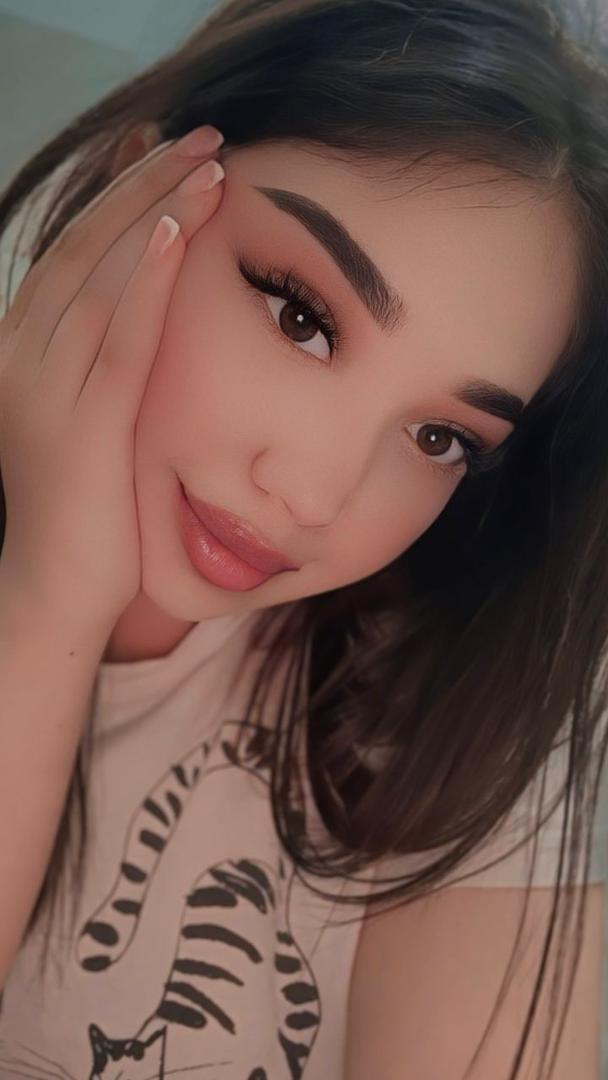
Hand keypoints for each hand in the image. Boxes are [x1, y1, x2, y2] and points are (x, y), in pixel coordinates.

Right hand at [0, 125, 225, 632]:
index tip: (166, 153)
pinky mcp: (82, 422)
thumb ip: (107, 364)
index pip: (74, 251)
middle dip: (143, 184)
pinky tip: (176, 231)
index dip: (120, 196)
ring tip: (208, 165)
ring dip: (155, 212)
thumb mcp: (91, 418)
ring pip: (99, 276)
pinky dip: (145, 279)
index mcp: (24, 349)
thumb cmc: (85, 509)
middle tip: (202, 139)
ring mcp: (45, 385)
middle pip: (84, 245)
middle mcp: (22, 353)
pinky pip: (116, 337)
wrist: (55, 588)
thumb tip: (150, 318)